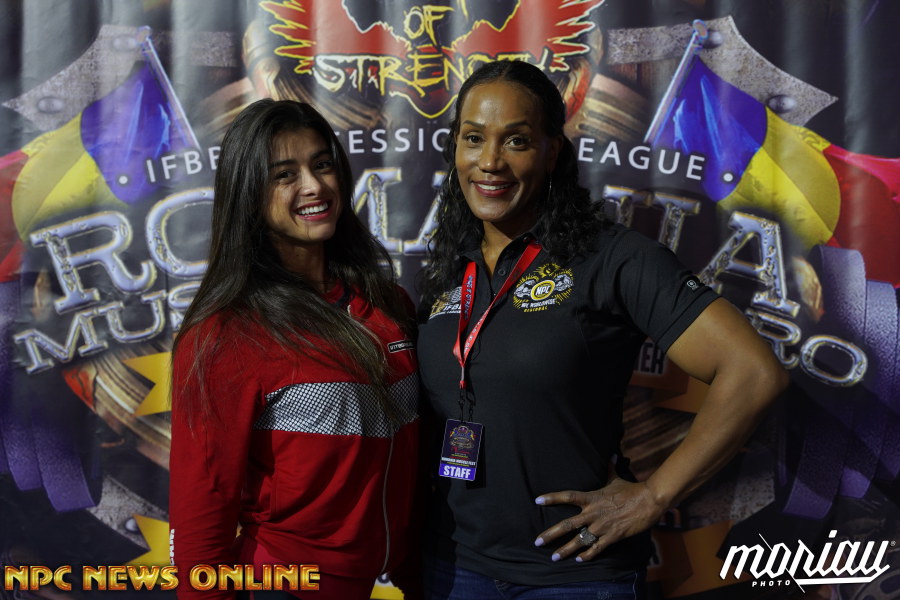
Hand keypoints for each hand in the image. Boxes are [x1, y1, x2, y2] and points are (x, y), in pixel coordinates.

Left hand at [533, 478, 664, 562]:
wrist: (649, 501)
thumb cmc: (632, 489)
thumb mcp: (617, 479)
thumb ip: (610, 469)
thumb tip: (612, 455)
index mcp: (592, 498)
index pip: (567, 496)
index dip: (552, 498)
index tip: (537, 500)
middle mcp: (593, 513)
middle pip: (567, 524)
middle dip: (551, 534)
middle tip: (537, 542)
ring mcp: (602, 526)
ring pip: (579, 540)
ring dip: (565, 550)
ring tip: (554, 558)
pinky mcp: (612, 536)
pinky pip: (596, 548)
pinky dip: (587, 555)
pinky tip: (579, 560)